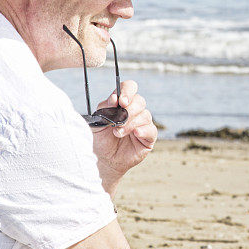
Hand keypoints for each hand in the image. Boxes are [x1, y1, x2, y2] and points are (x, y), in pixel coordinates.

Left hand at [92, 80, 157, 194]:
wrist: (103, 160)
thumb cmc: (100, 139)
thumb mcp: (97, 121)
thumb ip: (105, 108)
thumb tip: (114, 99)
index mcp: (122, 104)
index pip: (130, 88)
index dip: (128, 91)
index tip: (121, 101)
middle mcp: (134, 112)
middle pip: (140, 101)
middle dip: (129, 110)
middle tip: (117, 121)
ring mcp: (142, 124)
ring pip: (145, 115)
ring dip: (130, 123)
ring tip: (117, 133)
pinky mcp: (148, 137)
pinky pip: (151, 130)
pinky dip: (143, 130)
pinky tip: (135, 134)